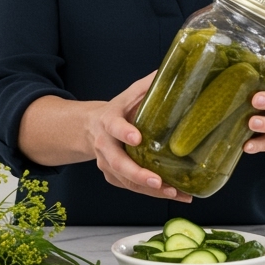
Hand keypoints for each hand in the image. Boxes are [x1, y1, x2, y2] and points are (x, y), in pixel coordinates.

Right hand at [86, 72, 191, 202]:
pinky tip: (173, 193)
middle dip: (138, 174)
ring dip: (150, 190)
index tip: (137, 138)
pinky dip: (151, 193)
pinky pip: (131, 188)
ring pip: (126, 181)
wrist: (90, 128)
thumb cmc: (117, 110)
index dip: (124, 133)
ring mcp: (107, 164)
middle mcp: (104, 146)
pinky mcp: (113, 177)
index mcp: (108, 122)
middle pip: (118, 163)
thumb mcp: (130, 94)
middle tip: (157, 181)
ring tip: (175, 192)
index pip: (114, 127)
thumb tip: (172, 70)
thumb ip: (149, 85)